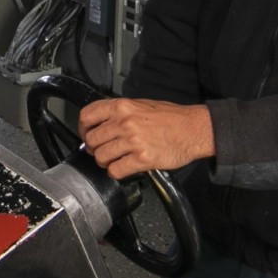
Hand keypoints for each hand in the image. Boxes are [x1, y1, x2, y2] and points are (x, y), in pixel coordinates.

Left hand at [76, 98, 213, 179]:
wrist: (195, 129)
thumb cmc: (172, 118)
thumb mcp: (142, 105)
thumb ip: (119, 112)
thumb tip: (100, 122)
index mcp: (122, 106)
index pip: (87, 116)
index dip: (82, 129)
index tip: (86, 135)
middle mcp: (125, 122)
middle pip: (91, 140)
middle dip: (94, 149)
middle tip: (103, 150)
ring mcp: (133, 141)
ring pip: (101, 157)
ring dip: (105, 162)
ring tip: (115, 160)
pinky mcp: (142, 158)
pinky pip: (115, 170)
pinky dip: (116, 172)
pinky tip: (124, 167)